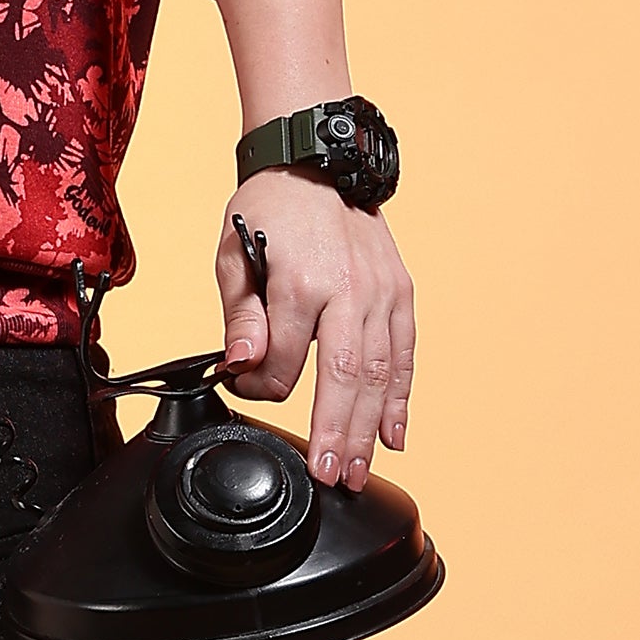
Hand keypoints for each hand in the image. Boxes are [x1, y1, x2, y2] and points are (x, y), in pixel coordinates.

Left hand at [213, 171, 414, 488]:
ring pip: (380, 375)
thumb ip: (241, 316)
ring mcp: (381, 293)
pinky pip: (405, 355)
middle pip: (344, 378)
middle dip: (337, 434)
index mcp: (301, 283)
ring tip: (358, 473)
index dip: (261, 388)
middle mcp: (349, 291)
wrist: (316, 161)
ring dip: (370, 429)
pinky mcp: (400, 293)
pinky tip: (395, 436)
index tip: (246, 390)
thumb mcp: (234, 254)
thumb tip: (241, 365)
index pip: (283, 362)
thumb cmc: (271, 207)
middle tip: (330, 477)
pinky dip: (401, 399)